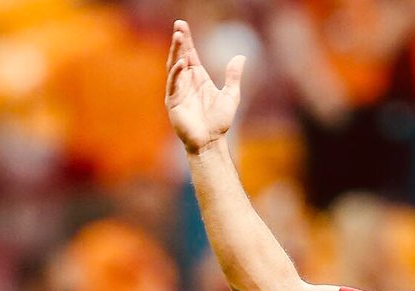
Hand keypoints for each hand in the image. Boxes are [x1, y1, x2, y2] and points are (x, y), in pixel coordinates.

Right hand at [165, 19, 245, 154]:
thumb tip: (241, 57)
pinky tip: (181, 63)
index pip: (190, 54)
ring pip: (174, 66)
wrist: (211, 141)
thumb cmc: (219, 121)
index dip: (187, 40)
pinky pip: (173, 84)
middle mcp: (186, 82)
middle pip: (180, 56)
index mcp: (198, 78)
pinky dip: (176, 73)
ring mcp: (178, 91)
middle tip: (179, 25)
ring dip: (175, 52)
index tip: (182, 25)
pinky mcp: (173, 102)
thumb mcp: (231, 95)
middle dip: (179, 41)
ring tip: (179, 37)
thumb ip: (234, 76)